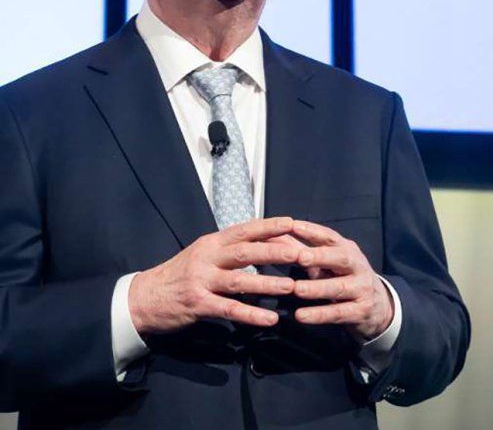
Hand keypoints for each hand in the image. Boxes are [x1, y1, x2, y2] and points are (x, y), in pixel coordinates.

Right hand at [128, 217, 297, 335]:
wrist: (144, 297)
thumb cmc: (179, 274)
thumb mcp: (202, 254)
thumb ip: (227, 250)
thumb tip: (261, 244)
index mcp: (211, 242)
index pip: (244, 229)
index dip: (268, 226)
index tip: (291, 223)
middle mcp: (207, 257)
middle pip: (245, 251)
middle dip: (274, 251)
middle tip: (299, 253)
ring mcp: (202, 281)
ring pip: (240, 280)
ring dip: (268, 283)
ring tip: (291, 287)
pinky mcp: (198, 304)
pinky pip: (229, 309)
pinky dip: (251, 314)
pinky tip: (269, 318)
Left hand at [289, 220, 393, 340]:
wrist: (378, 307)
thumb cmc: (346, 277)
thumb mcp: (329, 262)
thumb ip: (302, 250)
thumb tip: (275, 236)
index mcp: (347, 249)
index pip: (330, 237)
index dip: (312, 231)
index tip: (292, 226)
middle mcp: (357, 266)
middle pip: (340, 258)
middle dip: (320, 256)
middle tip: (300, 257)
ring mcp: (361, 289)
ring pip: (339, 288)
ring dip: (317, 288)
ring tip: (296, 289)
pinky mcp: (360, 311)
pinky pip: (338, 313)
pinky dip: (319, 314)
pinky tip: (301, 315)